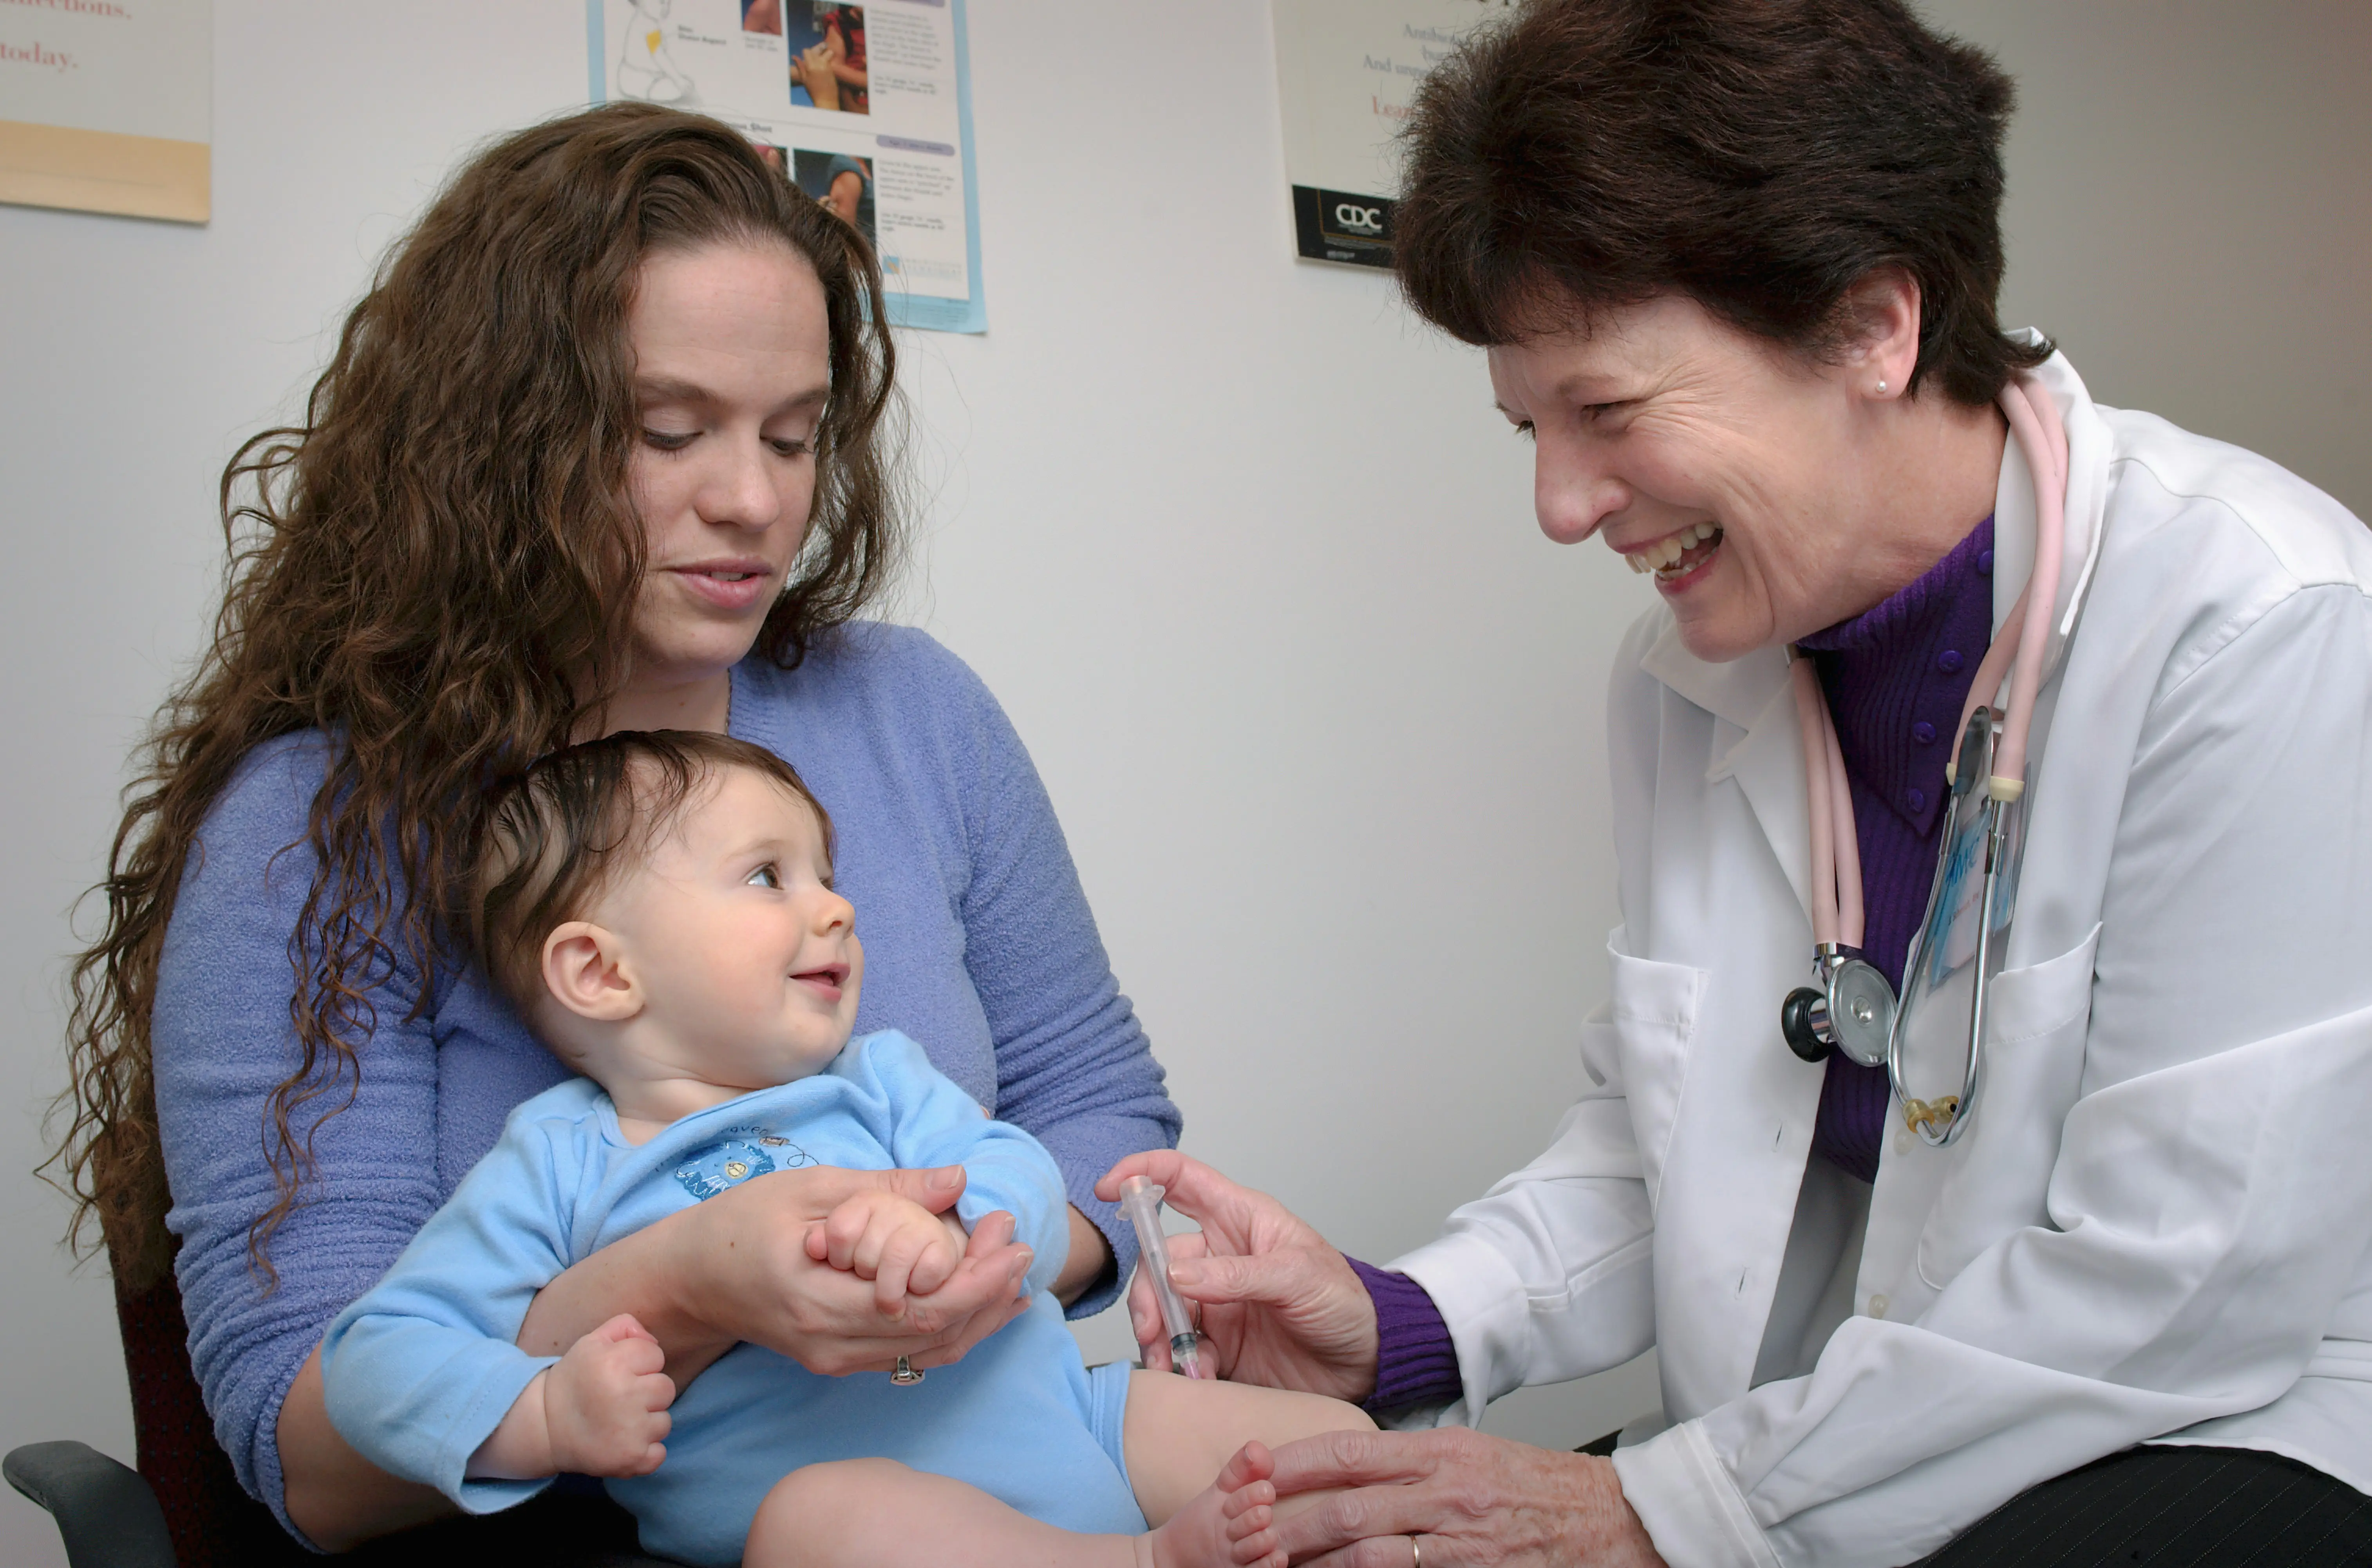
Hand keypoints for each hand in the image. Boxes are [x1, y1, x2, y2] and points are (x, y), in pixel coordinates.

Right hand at [520, 1165, 1031, 1383]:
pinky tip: (979, 1300)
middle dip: (989, 1293)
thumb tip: (958, 1180)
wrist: (687, 1279)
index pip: (923, 1308)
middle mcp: (831, 1345)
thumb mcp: (810, 1189)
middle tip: (1022, 1247)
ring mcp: (834, 1360)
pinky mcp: (836, 1361)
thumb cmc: (739, 1224)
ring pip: (927, 1352)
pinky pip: (907, 1354)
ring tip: (1015, 1273)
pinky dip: (950, 1328)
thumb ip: (887, 1188)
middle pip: (934, 1336)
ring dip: (977, 1315)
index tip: (1013, 1238)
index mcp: (821, 1302)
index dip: (978, 1278)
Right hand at [544, 1314, 674, 1477]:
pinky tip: (623, 1443)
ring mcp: (630, 1431)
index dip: (639, 1363)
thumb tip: (654, 1341)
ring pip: (664, 1421)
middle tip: (620, 1399)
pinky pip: (659, 1454)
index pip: (656, 1355)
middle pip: (666, 1388)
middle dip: (647, 1392)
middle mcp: (624, 1396)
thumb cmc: (575, 1381)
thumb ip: (625, 1327)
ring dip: (646, 1422)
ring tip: (618, 1421)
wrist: (545, 1427)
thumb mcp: (591, 1343)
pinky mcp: (632, 1458)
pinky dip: (645, 1452)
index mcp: (613, 1363)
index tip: (620, 1373)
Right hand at [795, 42, 841, 110]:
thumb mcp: (804, 79)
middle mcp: (820, 64)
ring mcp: (828, 66)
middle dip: (813, 53)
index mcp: (811, 66)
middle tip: (811, 60)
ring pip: (826, 53)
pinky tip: (823, 69)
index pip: (807, 51)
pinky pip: (829, 61)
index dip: (805, 53)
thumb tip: (793, 56)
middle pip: (816, 51)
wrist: (826, 99)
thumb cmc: (813, 91)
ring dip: (822, 55)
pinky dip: (826, 62)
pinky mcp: (833, 69)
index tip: (805, 57)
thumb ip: (800, 66)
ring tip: (819, 62)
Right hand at [1097, 1151, 1378, 1401]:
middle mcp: (1218, 1257)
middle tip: (1156, 1333)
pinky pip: (1177, 1350)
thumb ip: (1237, 1274)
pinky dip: (1178, 1366)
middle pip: (1157, 1260)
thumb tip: (1175, 1272)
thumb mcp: (1299, 1278)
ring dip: (1158, 1338)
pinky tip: (1198, 1380)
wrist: (1366, 1365)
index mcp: (1239, 1220)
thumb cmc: (1344, 1303)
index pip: (1180, 1180)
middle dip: (1149, 1296)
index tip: (1108, 1188)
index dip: (1142, 1174)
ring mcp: (1214, 1302)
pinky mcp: (1215, 1345)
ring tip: (1177, 1366)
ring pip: (1160, 1309)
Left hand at [1265, 1428, 1666, 1567]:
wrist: (1610, 1521)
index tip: (1256, 1468)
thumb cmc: (1540, 1487)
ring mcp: (1458, 1536)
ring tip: (1272, 1566)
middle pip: (1346, 1503)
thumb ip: (1417, 1462)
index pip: (1350, 1448)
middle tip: (1246, 1530)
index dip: (1296, 1460)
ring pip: (1366, 1548)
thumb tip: (1356, 1468)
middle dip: (1289, 1521)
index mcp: (1441, 1450)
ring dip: (1314, 1562)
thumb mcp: (1475, 1456)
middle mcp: (1445, 1489)